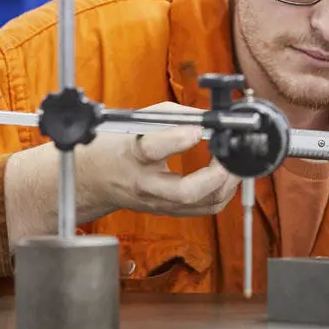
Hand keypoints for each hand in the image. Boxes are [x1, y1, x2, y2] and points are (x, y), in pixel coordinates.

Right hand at [75, 101, 240, 217]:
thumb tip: (209, 117)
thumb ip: (174, 117)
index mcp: (132, 155)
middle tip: (225, 154)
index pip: (152, 149)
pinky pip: (206, 208)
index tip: (197, 129)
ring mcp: (159, 202)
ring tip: (231, 162)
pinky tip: (225, 176)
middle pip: (185, 192)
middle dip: (215, 174)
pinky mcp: (170, 211)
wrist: (96, 179)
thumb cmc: (118, 147)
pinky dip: (222, 191)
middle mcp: (145, 184)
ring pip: (202, 204)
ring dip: (226, 183)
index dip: (178, 139)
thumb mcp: (138, 121)